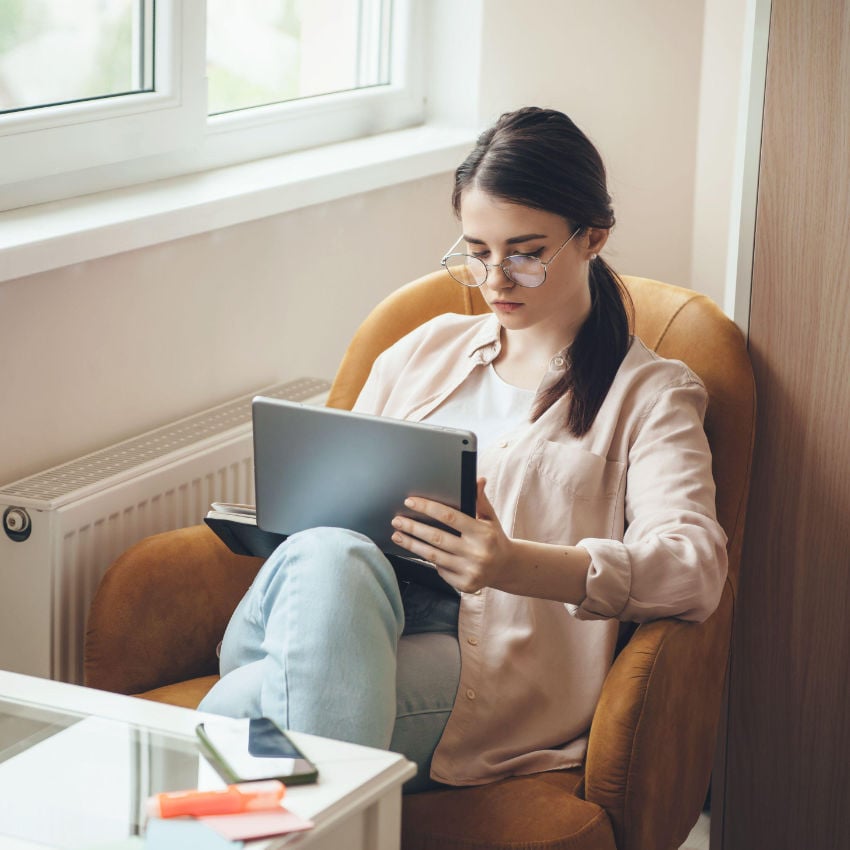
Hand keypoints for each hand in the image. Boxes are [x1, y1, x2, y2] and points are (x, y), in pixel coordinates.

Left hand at [390, 478, 513, 593]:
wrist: (505, 567)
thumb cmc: (493, 538)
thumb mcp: (490, 518)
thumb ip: (480, 500)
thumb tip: (477, 480)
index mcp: (483, 533)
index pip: (450, 517)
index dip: (428, 508)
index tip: (410, 502)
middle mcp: (477, 553)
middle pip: (436, 538)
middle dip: (413, 527)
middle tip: (397, 520)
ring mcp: (470, 571)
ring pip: (433, 556)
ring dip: (412, 544)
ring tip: (398, 535)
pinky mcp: (464, 584)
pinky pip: (439, 570)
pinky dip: (428, 560)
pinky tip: (419, 550)